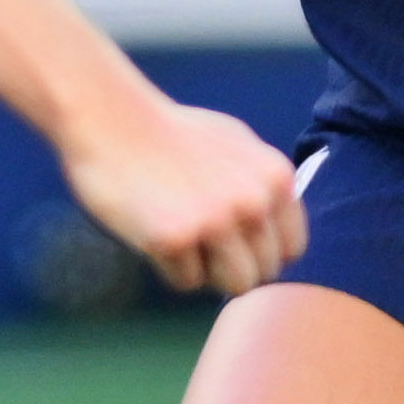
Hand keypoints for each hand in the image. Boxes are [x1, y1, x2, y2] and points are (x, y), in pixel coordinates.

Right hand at [61, 95, 307, 296]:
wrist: (112, 119)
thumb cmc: (171, 133)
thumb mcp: (238, 146)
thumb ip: (263, 186)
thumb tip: (279, 231)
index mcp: (275, 179)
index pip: (291, 249)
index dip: (259, 251)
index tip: (232, 239)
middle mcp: (253, 201)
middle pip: (263, 272)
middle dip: (232, 264)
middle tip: (198, 238)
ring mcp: (215, 222)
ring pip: (233, 285)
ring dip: (207, 271)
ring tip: (182, 240)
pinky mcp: (175, 239)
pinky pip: (187, 283)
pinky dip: (168, 266)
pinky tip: (153, 232)